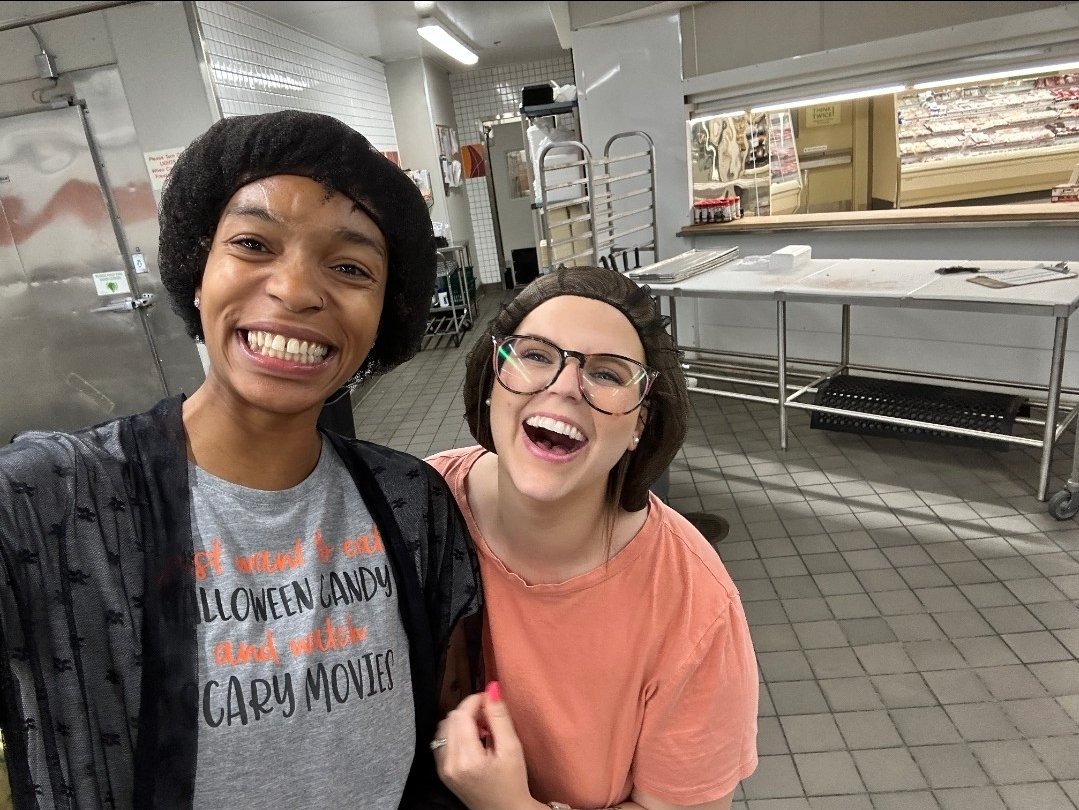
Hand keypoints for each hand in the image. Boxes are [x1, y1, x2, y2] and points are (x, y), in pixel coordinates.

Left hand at [433, 681, 539, 809]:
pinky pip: (443, 740)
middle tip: (490, 718)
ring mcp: (443, 769)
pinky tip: (473, 741)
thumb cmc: (513, 783)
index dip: (475, 700)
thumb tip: (492, 688)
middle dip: (470, 711)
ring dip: (462, 722)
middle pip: (451, 719)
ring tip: (482, 730)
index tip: (490, 700)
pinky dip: (457, 734)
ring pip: (445, 727)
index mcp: (467, 759)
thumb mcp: (512, 748)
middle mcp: (450, 764)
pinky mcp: (443, 771)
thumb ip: (500, 717)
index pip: (461, 715)